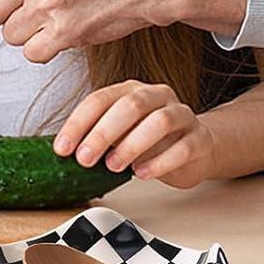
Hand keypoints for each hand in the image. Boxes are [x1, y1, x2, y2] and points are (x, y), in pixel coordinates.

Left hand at [54, 80, 217, 187]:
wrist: (197, 148)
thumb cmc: (151, 141)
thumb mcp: (121, 135)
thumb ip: (98, 136)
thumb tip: (67, 152)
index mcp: (131, 89)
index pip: (100, 99)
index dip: (78, 123)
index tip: (63, 148)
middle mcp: (157, 95)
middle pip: (130, 105)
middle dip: (102, 133)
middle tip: (85, 158)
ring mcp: (182, 114)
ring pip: (159, 121)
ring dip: (132, 145)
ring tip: (113, 166)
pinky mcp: (200, 138)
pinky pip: (182, 147)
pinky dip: (160, 162)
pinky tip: (143, 174)